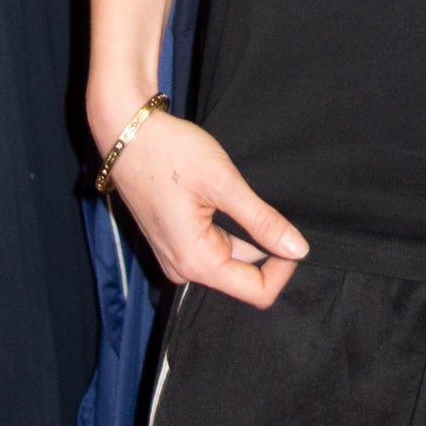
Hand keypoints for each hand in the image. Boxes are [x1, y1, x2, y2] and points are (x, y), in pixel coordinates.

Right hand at [94, 103, 308, 308]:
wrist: (126, 133)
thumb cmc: (171, 153)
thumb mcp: (223, 183)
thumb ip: (262, 221)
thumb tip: (299, 250)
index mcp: (196, 262)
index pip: (256, 292)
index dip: (283, 268)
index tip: (292, 233)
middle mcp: (183, 269)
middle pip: (243, 275)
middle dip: (266, 247)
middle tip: (271, 205)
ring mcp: (176, 255)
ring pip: (229, 257)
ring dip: (247, 234)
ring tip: (245, 196)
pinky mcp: (174, 240)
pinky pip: (212, 245)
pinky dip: (229, 228)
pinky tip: (228, 198)